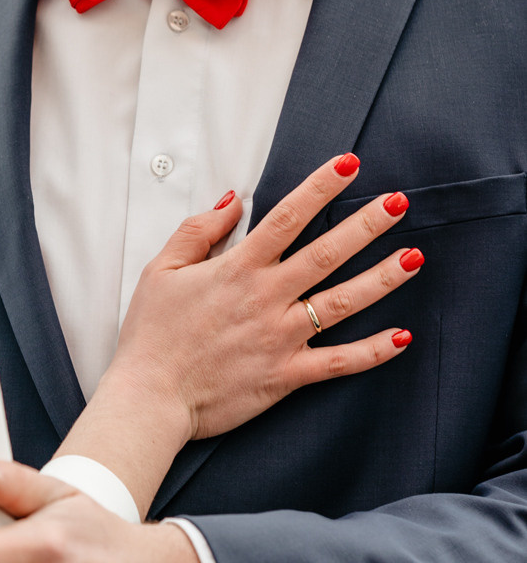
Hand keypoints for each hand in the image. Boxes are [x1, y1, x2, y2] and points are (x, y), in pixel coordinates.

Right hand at [60, 154, 418, 513]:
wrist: (149, 397)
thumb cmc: (151, 335)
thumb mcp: (160, 270)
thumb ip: (197, 231)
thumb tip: (230, 201)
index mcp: (237, 269)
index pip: (287, 217)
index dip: (320, 187)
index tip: (348, 164)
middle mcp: (266, 298)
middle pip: (326, 253)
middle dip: (365, 225)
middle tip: (397, 202)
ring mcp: (280, 338)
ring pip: (342, 302)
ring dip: (381, 278)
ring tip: (413, 256)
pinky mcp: (286, 376)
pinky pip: (338, 362)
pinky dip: (373, 351)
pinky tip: (402, 336)